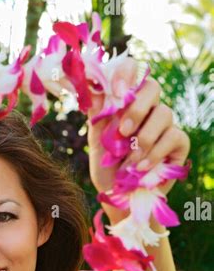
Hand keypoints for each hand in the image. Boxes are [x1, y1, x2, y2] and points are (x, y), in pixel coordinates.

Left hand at [87, 59, 189, 199]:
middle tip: (122, 132)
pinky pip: (173, 136)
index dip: (126, 73)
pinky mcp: (178, 142)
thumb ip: (97, 117)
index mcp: (126, 102)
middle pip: (153, 87)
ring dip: (144, 138)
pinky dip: (155, 152)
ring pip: (164, 113)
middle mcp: (148, 108)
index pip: (132, 72)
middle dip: (137, 108)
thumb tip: (92, 88)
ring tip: (129, 160)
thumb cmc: (108, 169)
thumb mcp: (96, 144)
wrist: (120, 198)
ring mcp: (165, 124)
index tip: (116, 91)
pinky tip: (141, 167)